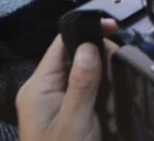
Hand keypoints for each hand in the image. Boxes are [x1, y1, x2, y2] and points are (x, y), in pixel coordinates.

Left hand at [17, 20, 117, 140]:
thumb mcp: (74, 123)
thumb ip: (83, 83)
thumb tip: (90, 46)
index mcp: (39, 87)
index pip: (61, 44)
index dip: (87, 32)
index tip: (113, 29)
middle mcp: (45, 92)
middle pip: (80, 59)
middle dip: (104, 71)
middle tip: (114, 93)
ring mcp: (57, 104)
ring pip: (90, 79)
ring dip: (107, 91)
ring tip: (110, 114)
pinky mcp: (69, 116)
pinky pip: (92, 97)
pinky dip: (105, 105)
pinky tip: (109, 121)